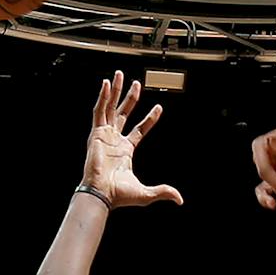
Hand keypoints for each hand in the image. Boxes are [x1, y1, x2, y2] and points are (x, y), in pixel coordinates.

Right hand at [81, 71, 182, 208]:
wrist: (102, 194)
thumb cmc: (119, 195)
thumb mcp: (146, 193)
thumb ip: (163, 191)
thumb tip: (179, 199)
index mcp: (125, 151)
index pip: (140, 129)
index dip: (149, 119)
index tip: (158, 107)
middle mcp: (114, 140)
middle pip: (123, 113)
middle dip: (130, 98)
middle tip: (137, 83)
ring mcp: (104, 135)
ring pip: (110, 107)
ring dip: (115, 91)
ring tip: (119, 75)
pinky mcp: (95, 133)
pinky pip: (99, 111)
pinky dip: (103, 97)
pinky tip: (107, 84)